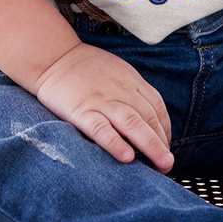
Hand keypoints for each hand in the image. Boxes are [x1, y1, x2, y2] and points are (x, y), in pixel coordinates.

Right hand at [35, 43, 173, 171]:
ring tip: (160, 164)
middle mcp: (121, 91)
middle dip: (162, 143)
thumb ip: (133, 91)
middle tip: (168, 164)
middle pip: (149, 118)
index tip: (166, 148)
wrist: (54, 57)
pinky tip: (126, 157)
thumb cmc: (86, 68)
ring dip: (150, 145)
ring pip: (132, 123)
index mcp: (131, 81)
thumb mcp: (118, 71)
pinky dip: (115, 142)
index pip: (157, 108)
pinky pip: (100, 128)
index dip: (166, 130)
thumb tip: (149, 118)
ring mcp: (101, 101)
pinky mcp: (81, 110)